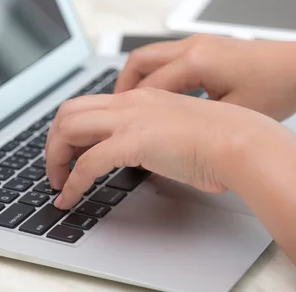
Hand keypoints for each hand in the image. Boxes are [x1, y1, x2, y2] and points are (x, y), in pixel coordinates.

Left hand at [45, 88, 293, 209]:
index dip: (71, 129)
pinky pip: (87, 163)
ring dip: (54, 158)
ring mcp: (131, 119)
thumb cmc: (222, 140)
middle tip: (56, 167)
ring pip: (68, 128)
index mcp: (142, 97)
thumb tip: (142, 156)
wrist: (241, 142)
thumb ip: (154, 138)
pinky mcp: (134, 142)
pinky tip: (70, 198)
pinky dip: (72, 182)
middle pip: (69, 111)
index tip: (68, 152)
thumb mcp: (178, 132)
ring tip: (57, 182)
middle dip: (53, 140)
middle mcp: (131, 102)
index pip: (90, 104)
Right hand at [115, 34, 295, 120]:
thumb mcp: (233, 115)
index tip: (118, 127)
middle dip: (122, 86)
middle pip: (139, 61)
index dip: (129, 109)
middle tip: (113, 111)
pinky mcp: (208, 46)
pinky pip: (169, 57)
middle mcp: (193, 46)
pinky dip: (157, 74)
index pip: (147, 87)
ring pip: (152, 56)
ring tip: (132, 104)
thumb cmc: (277, 89)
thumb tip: (169, 136)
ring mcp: (200, 43)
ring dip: (138, 78)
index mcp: (196, 62)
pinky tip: (162, 96)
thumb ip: (195, 122)